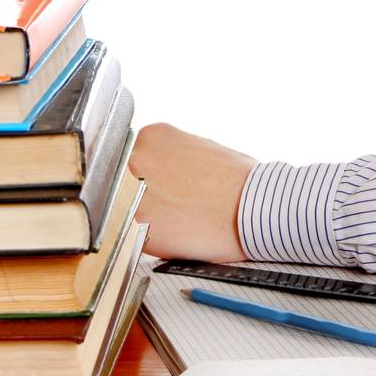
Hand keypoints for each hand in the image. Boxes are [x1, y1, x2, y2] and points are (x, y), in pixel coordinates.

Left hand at [128, 121, 257, 261]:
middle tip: (169, 207)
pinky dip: (149, 240)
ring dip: (142, 217)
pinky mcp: (135, 226)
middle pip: (123, 182)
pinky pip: (133, 235)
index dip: (148, 177)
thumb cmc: (238, 180)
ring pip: (125, 210)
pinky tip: (176, 236)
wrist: (253, 206)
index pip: (133, 157)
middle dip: (141, 195)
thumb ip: (171, 157)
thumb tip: (161, 174)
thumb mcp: (200, 149)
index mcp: (152, 136)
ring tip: (176, 223)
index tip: (159, 188)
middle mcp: (135, 158)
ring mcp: (130, 191)